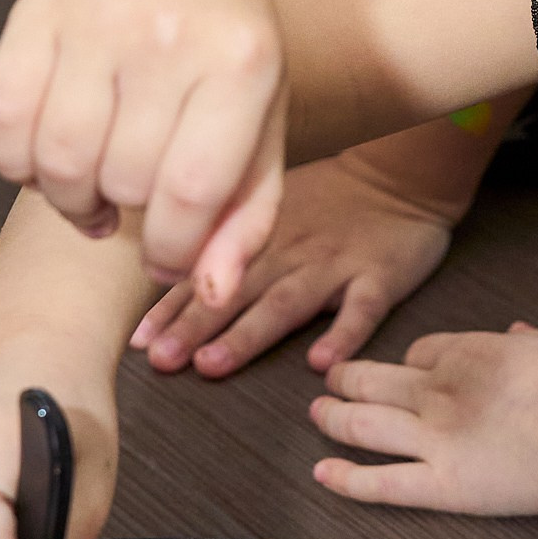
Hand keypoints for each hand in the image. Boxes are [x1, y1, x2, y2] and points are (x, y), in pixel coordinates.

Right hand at [0, 0, 284, 301]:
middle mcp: (167, 32)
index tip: (168, 257)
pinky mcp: (31, 11)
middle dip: (125, 214)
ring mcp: (94, 16)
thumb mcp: (261, 125)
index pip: (192, 191)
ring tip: (93, 187)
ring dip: (69, 198)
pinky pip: (0, 124)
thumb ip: (243, 219)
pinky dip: (16, 163)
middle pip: (122, 179)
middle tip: (131, 201)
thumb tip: (205, 293)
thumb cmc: (222, 48)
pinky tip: (47, 156)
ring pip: (57, 159)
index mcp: (241, 62)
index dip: (174, 250)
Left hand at [133, 148, 455, 378]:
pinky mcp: (379, 277)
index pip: (207, 274)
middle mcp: (289, 252)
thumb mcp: (270, 209)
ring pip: (286, 302)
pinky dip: (344, 335)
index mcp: (258, 239)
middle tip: (162, 360)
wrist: (397, 174)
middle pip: (236, 292)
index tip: (140, 343)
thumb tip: (166, 275)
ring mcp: (334, 265)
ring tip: (214, 364)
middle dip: (195, 326)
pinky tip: (322, 363)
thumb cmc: (328, 199)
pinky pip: (362, 308)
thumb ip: (227, 242)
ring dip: (248, 334)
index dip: (171, 309)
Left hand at [310, 321, 537, 514]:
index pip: (419, 351)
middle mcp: (438, 391)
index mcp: (467, 353)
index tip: (405, 368)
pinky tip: (322, 474)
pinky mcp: (443, 485)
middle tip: (331, 381)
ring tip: (316, 415)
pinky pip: (381, 483)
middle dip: (347, 379)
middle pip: (375, 380)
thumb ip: (528, 341)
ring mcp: (436, 440)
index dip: (406, 360)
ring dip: (332, 417)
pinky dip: (345, 480)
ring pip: (363, 424)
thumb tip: (518, 332)